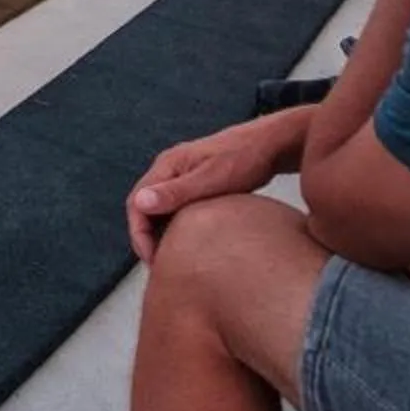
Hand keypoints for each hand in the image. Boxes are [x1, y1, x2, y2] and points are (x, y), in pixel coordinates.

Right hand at [125, 117, 293, 261]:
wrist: (273, 144)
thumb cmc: (246, 158)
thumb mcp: (212, 178)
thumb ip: (176, 192)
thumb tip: (140, 203)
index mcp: (167, 165)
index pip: (136, 203)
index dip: (139, 234)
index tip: (154, 260)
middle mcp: (170, 169)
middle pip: (144, 207)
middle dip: (147, 238)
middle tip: (162, 266)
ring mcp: (182, 176)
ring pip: (160, 209)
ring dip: (162, 233)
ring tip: (175, 259)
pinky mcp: (196, 183)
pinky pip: (177, 208)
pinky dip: (177, 226)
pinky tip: (192, 243)